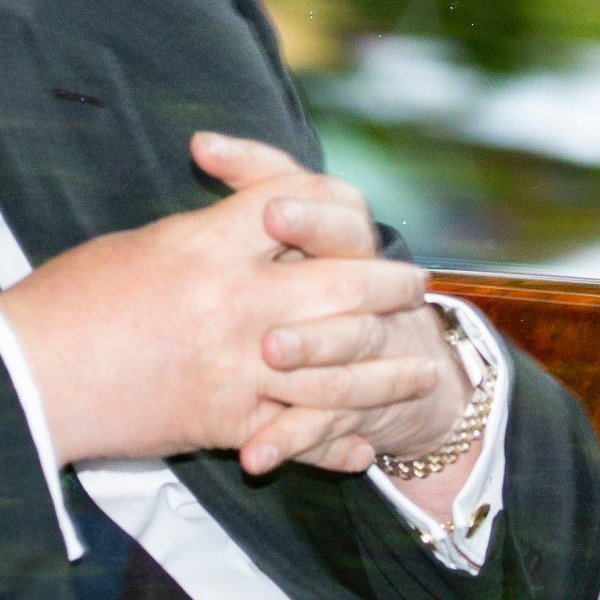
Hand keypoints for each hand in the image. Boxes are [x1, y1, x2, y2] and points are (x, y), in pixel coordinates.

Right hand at [0, 133, 439, 469]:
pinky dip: (335, 442)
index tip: (349, 214)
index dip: (329, 202)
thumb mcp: (137, 245)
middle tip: (411, 286)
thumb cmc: (65, 301)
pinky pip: (301, 433)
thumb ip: (203, 238)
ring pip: (343, 368)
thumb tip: (246, 232)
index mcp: (205, 246)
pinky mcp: (225, 422)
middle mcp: (233, 303)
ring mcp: (236, 367)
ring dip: (388, 369)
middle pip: (346, 282)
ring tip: (417, 368)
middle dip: (390, 283)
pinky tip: (359, 443)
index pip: (299, 202)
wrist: (27, 377)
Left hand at [222, 137, 471, 477]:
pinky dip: (291, 442)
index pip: (339, 207)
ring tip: (271, 352)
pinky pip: (325, 427)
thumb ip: (253, 177)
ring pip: (350, 345)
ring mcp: (366, 349)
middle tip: (271, 271)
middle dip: (315, 282)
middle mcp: (364, 288)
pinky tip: (256, 457)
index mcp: (345, 237)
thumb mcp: (288, 223)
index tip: (268, 210)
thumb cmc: (315, 273)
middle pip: (353, 274)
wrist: (400, 363)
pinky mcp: (354, 409)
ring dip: (313, 348)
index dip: (307, 208)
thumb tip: (199, 142)